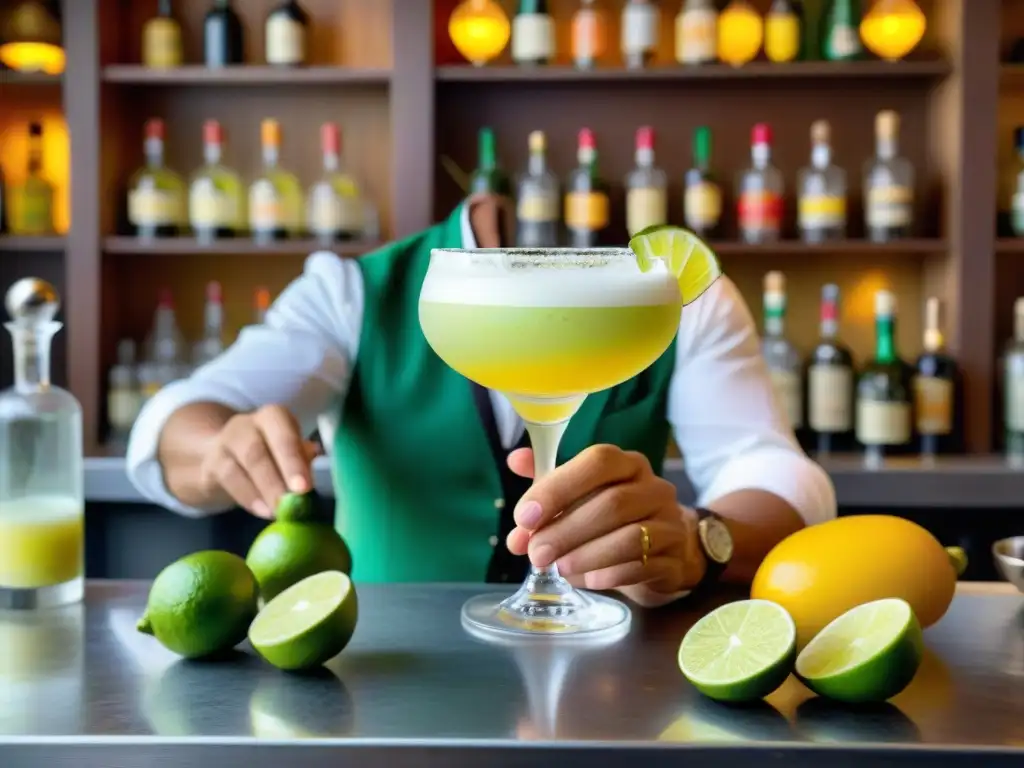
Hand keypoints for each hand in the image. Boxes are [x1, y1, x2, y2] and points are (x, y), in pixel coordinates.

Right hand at [199, 405, 319, 517]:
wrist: (222, 460)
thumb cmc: (268, 455)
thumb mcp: (287, 452)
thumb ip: (301, 457)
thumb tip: (314, 456)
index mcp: (273, 418)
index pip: (284, 435)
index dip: (294, 461)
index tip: (304, 488)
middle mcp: (246, 425)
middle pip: (258, 451)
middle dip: (277, 478)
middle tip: (293, 502)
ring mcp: (224, 444)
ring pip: (240, 467)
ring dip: (264, 491)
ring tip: (279, 511)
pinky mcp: (210, 465)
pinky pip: (228, 480)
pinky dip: (247, 498)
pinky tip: (262, 512)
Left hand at [505, 444, 705, 598]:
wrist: (666, 548)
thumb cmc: (613, 518)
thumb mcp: (580, 495)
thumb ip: (548, 482)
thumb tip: (515, 461)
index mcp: (627, 464)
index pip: (598, 462)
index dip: (559, 487)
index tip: (524, 517)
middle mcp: (654, 488)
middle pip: (612, 503)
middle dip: (566, 530)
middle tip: (535, 553)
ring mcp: (670, 524)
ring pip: (630, 537)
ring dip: (587, 555)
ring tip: (559, 568)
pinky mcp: (675, 560)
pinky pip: (643, 567)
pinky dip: (611, 575)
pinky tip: (588, 580)